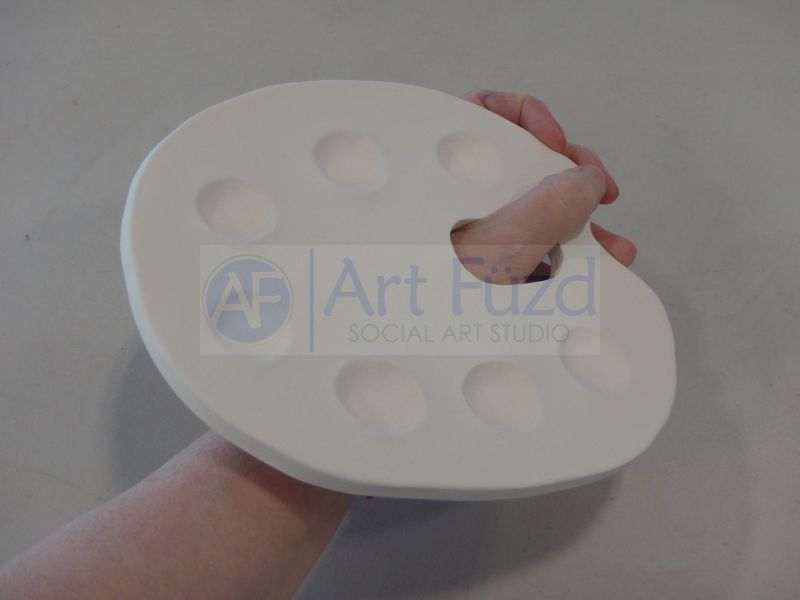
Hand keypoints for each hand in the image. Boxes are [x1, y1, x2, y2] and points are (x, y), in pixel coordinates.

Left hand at [451, 89, 636, 283]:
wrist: (415, 348)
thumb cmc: (435, 298)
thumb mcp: (500, 247)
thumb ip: (549, 207)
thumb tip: (588, 180)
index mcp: (451, 178)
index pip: (480, 112)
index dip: (525, 116)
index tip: (556, 142)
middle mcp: (463, 200)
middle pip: (523, 163)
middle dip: (572, 176)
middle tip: (601, 189)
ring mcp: (479, 234)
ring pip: (536, 209)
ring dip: (583, 222)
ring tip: (615, 244)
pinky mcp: (494, 269)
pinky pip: (538, 247)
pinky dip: (572, 253)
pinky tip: (603, 265)